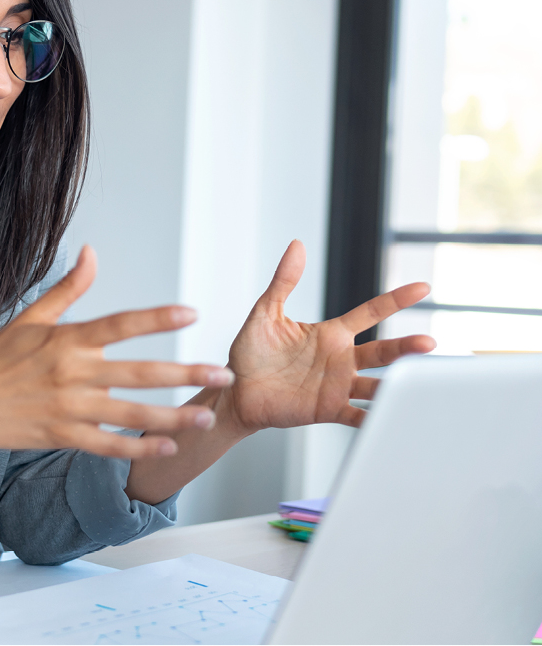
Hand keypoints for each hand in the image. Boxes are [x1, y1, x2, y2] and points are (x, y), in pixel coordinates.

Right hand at [0, 245, 234, 458]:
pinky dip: (138, 449)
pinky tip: (167, 447)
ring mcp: (69, 409)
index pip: (119, 325)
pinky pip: (109, 446)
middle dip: (185, 373)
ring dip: (172, 418)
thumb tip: (91, 253)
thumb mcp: (30, 319)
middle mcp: (72, 374)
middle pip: (139, 373)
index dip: (156, 318)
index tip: (191, 314)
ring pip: (131, 414)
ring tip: (205, 416)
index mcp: (66, 340)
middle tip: (222, 373)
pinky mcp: (64, 437)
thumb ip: (67, 289)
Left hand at [218, 240, 434, 432]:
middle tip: (428, 343)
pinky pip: (356, 416)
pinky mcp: (327, 409)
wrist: (236, 391)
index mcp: (331, 334)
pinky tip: (389, 419)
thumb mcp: (266, 313)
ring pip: (376, 385)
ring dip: (396, 386)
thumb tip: (296, 245)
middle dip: (406, 348)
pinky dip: (373, 419)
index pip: (370, 313)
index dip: (396, 300)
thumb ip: (283, 282)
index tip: (423, 288)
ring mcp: (337, 386)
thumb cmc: (251, 353)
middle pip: (383, 352)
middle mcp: (341, 359)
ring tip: (418, 386)